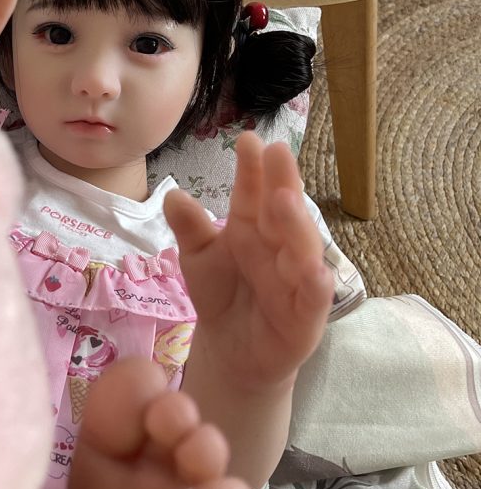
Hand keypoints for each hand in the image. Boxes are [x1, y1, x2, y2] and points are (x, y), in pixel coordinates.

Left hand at [163, 132, 332, 393]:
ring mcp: (297, 279)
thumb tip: (173, 196)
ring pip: (301, 248)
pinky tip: (315, 271)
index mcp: (255, 226)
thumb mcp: (198, 258)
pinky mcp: (305, 316)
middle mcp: (280, 245)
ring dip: (297, 224)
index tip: (247, 139)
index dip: (253, 168)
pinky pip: (313, 299)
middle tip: (277, 152)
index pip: (255, 192)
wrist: (231, 349)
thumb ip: (190, 229)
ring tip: (286, 199)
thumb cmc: (222, 293)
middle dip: (281, 181)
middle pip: (282, 211)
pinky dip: (315, 285)